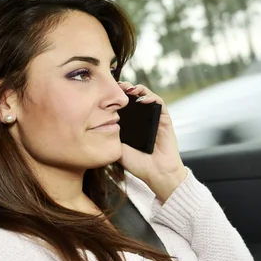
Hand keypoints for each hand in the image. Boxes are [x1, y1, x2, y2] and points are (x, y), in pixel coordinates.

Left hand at [117, 82, 186, 201]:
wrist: (156, 174)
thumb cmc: (138, 164)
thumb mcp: (117, 148)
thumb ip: (110, 136)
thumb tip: (96, 123)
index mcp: (130, 124)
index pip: (122, 104)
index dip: (115, 96)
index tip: (105, 91)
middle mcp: (142, 118)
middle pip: (134, 97)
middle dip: (125, 88)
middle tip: (117, 86)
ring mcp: (154, 118)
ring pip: (147, 96)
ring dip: (138, 89)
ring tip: (129, 89)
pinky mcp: (164, 119)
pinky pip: (159, 104)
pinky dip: (151, 97)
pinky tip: (143, 99)